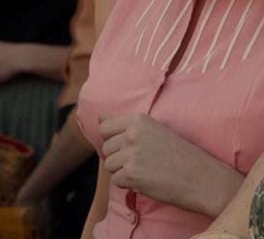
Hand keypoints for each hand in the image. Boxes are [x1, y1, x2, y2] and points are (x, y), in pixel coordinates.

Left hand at [99, 114, 242, 215]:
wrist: (205, 180)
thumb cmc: (181, 157)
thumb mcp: (155, 131)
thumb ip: (128, 126)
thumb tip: (98, 119)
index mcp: (138, 120)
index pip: (104, 126)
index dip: (113, 139)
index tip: (129, 146)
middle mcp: (132, 134)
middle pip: (106, 147)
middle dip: (119, 157)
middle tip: (143, 162)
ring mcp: (131, 154)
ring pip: (109, 165)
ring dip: (123, 171)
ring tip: (147, 171)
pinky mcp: (131, 174)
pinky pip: (116, 180)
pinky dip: (128, 184)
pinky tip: (147, 181)